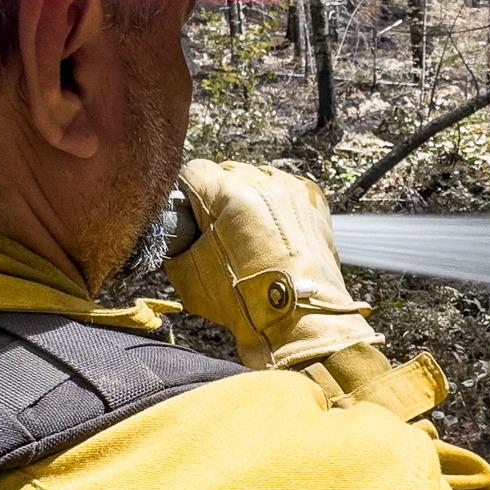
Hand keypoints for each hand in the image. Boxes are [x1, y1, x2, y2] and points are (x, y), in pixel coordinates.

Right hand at [164, 159, 382, 369]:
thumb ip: (178, 239)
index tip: (190, 212)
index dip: (188, 193)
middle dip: (218, 196)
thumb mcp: (188, 272)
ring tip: (247, 231)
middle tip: (218, 228)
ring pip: (259, 178)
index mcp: (229, 194)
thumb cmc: (245, 301)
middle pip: (228, 172)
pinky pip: (286, 190)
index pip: (195, 171)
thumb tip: (175, 230)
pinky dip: (277, 204)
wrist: (298, 318)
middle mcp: (263, 184)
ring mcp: (292, 192)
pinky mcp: (314, 203)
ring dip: (249, 197)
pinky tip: (273, 231)